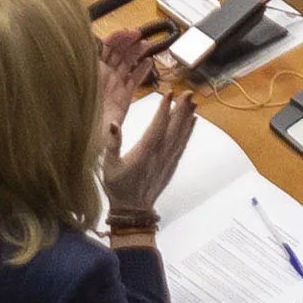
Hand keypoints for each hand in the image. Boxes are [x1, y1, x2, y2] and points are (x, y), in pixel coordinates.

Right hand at [95, 28, 196, 222]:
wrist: (132, 210)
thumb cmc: (118, 186)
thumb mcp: (109, 165)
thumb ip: (112, 144)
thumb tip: (113, 124)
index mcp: (143, 154)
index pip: (156, 127)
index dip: (164, 110)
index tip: (170, 93)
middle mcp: (159, 156)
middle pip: (173, 129)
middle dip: (181, 109)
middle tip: (188, 92)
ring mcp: (167, 161)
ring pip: (180, 136)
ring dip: (187, 118)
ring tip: (193, 101)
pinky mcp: (171, 165)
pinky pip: (182, 146)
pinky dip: (188, 132)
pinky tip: (193, 121)